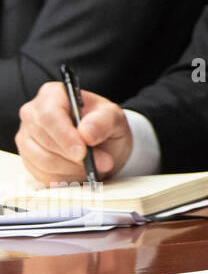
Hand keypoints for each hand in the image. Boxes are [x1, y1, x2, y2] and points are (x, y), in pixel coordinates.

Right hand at [15, 82, 131, 184]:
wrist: (103, 143)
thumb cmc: (104, 124)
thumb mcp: (114, 117)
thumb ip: (103, 121)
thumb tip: (86, 133)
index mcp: (52, 95)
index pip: (49, 116)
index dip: (65, 137)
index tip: (82, 152)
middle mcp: (33, 114)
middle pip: (45, 141)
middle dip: (75, 157)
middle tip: (104, 162)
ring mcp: (27, 138)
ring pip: (43, 161)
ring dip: (73, 168)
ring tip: (95, 165)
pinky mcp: (28, 160)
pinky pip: (43, 176)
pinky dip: (66, 177)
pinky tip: (81, 171)